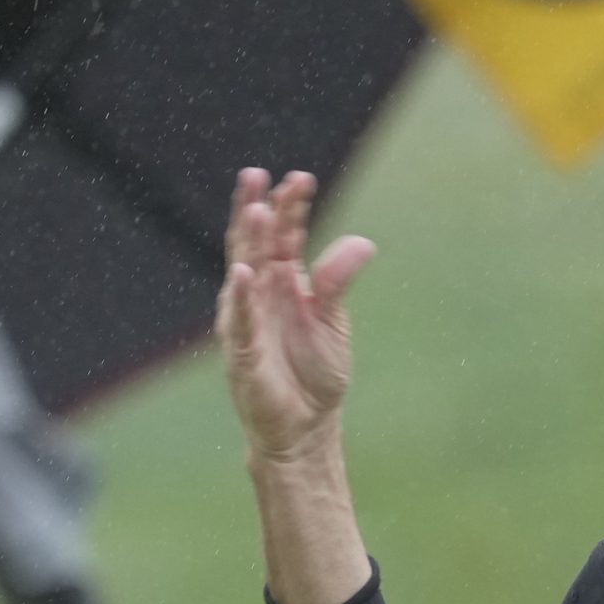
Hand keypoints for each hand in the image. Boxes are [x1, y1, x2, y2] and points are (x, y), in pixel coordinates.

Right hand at [216, 167, 374, 462]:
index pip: (284, 237)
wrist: (305, 428)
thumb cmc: (314, 373)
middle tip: (259, 175)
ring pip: (243, 273)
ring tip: (257, 208)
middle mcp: (259, 296)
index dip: (290, 208)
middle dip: (259, 210)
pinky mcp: (243, 353)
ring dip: (249, 241)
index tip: (301, 178)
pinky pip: (239, 321)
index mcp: (283, 284)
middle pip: (256, 244)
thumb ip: (338, 282)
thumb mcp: (333, 322)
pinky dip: (241, 298)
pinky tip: (245, 273)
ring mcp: (246, 321)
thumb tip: (364, 242)